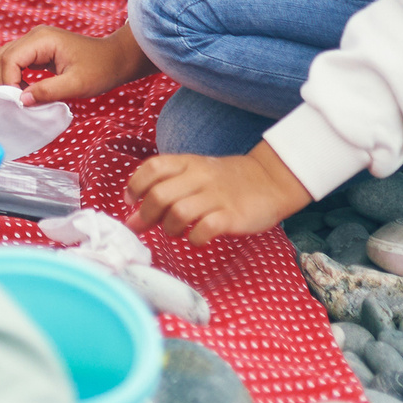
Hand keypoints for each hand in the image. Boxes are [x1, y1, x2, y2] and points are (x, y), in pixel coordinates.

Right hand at [0, 24, 152, 104]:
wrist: (116, 59)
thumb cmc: (100, 70)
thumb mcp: (76, 85)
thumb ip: (48, 92)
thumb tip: (22, 101)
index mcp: (42, 39)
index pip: (10, 59)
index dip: (9, 81)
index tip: (18, 102)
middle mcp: (35, 36)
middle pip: (4, 56)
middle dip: (6, 80)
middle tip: (18, 102)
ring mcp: (36, 41)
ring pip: (7, 58)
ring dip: (10, 78)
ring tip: (23, 97)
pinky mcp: (39, 49)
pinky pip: (18, 61)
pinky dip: (17, 76)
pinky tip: (28, 90)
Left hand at [128, 142, 310, 244]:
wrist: (270, 180)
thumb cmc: (226, 181)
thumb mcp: (196, 174)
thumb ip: (168, 189)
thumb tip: (133, 217)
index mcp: (188, 163)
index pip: (153, 167)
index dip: (135, 185)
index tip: (131, 202)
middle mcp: (200, 177)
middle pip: (160, 194)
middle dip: (147, 215)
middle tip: (147, 225)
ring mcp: (217, 196)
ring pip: (178, 212)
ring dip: (169, 228)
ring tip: (175, 232)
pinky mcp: (232, 215)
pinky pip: (205, 228)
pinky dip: (194, 238)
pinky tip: (196, 239)